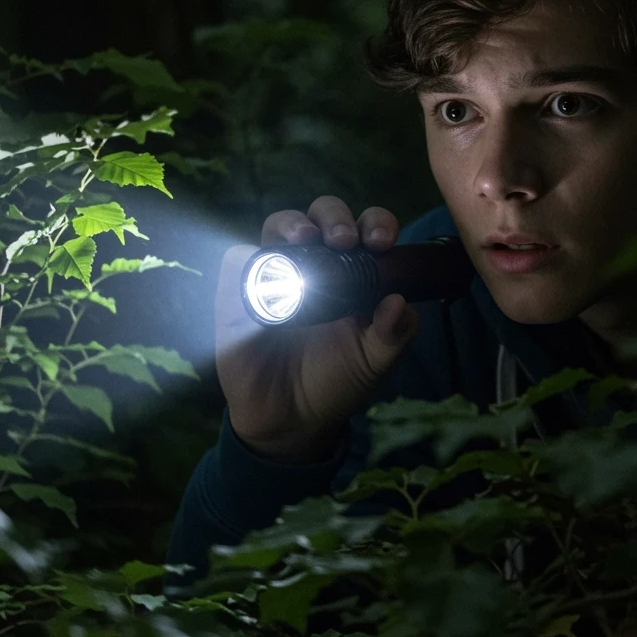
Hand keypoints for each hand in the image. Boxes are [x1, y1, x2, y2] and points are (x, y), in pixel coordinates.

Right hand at [215, 196, 420, 461]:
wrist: (290, 420)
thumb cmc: (336, 381)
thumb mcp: (374, 362)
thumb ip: (393, 334)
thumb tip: (399, 302)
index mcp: (355, 272)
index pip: (366, 230)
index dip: (376, 224)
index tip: (382, 242)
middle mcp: (317, 263)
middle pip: (323, 216)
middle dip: (336, 217)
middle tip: (345, 240)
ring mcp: (276, 273)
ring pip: (279, 225)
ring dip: (293, 223)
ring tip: (305, 239)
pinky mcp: (239, 293)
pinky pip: (237, 260)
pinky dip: (246, 255)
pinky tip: (260, 266)